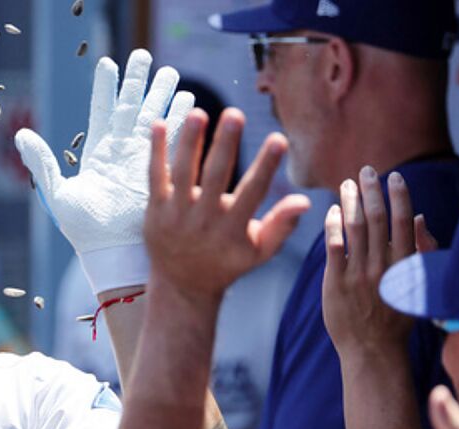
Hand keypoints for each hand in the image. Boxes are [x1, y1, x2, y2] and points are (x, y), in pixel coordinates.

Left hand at [16, 50, 192, 292]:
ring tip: (170, 71)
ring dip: (163, 94)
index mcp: (99, 154)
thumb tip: (21, 135)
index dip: (106, 88)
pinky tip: (187, 99)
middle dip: (139, 82)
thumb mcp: (58, 193)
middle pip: (132, 107)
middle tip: (143, 56)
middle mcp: (123, 153)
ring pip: (155, 118)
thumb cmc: (84, 230)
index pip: (102, 111)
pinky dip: (181, 119)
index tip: (107, 64)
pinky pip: (173, 139)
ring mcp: (145, 159)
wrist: (114, 252)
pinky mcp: (163, 170)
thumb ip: (42, 162)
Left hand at [145, 108, 311, 301]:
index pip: (252, 192)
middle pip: (215, 178)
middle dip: (225, 146)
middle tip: (235, 113)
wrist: (181, 286)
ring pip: (182, 173)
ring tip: (198, 112)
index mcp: (232, 229)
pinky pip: (154, 177)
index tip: (278, 138)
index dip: (266, 166)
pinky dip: (156, 151)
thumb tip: (304, 201)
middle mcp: (203, 220)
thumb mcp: (258, 252)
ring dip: (189, 142)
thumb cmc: (226, 264)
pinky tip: (158, 123)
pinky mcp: (155, 211)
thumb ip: (281, 226)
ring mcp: (176, 215)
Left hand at [322, 168, 438, 357]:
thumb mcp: (417, 284)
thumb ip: (419, 251)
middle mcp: (382, 266)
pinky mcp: (336, 283)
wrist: (372, 349)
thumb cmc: (396, 316)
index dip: (399, 196)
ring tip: (347, 184)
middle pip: (377, 219)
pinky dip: (332, 226)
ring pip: (354, 228)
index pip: (404, 222)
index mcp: (405, 265)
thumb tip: (420, 217)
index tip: (394, 178)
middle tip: (366, 171)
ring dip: (350, 202)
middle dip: (371, 191)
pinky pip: (333, 247)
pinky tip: (331, 211)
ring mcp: (358, 274)